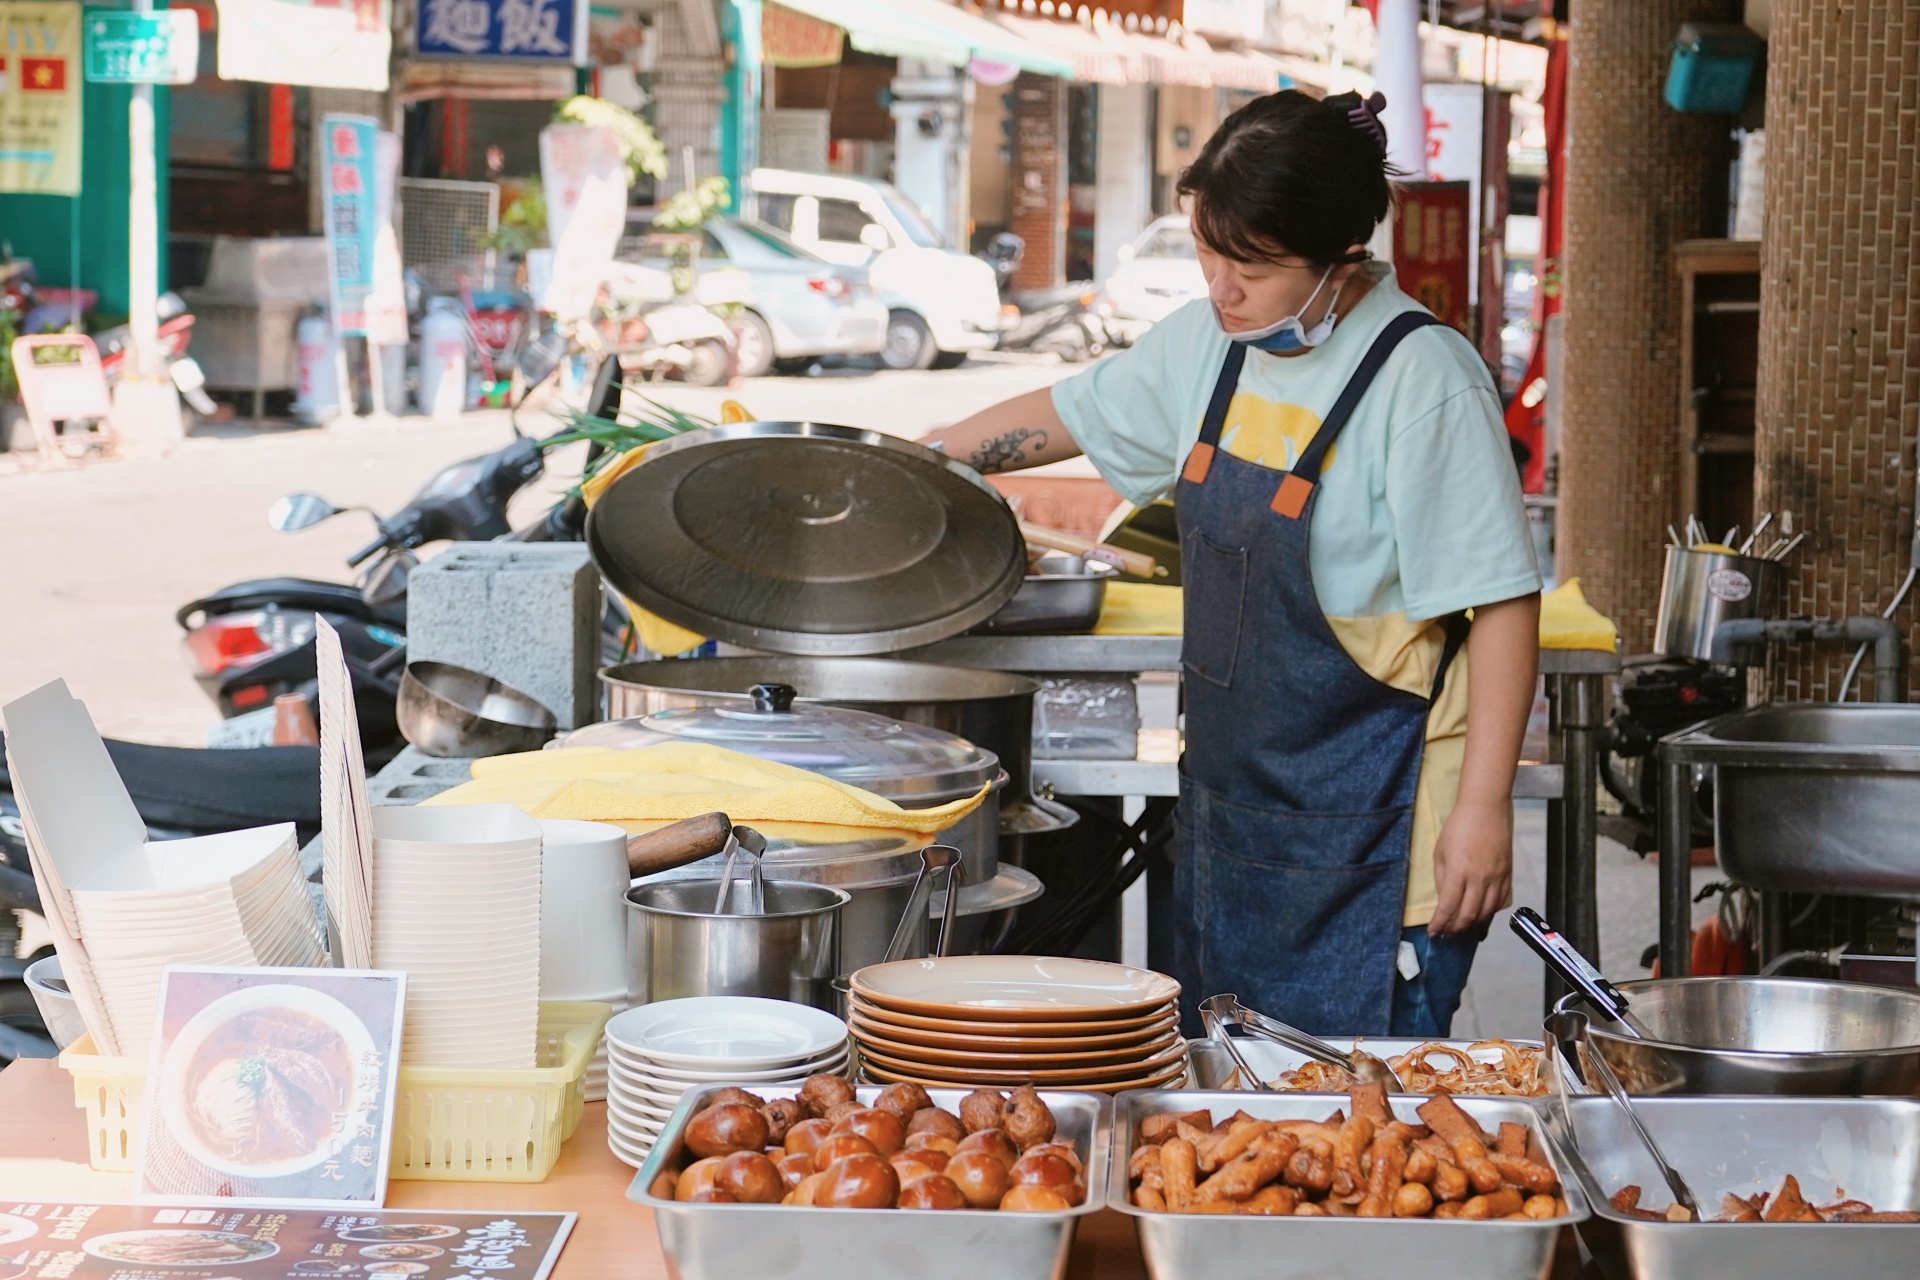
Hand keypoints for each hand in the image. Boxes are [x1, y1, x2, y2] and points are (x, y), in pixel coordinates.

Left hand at [1428, 796, 1512, 935]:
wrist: (1485, 809)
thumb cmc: (1458, 827)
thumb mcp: (1440, 852)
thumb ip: (1441, 879)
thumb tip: (1444, 901)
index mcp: (1458, 872)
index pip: (1448, 907)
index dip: (1439, 924)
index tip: (1433, 932)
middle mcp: (1479, 878)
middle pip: (1468, 915)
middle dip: (1455, 928)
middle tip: (1446, 932)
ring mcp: (1496, 878)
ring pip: (1486, 912)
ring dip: (1473, 924)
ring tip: (1462, 926)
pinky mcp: (1508, 875)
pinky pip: (1500, 902)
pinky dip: (1490, 912)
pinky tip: (1481, 913)